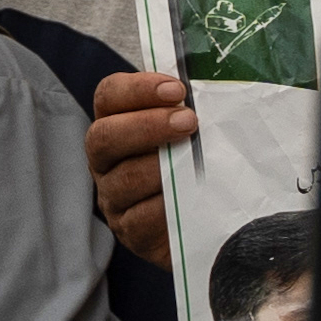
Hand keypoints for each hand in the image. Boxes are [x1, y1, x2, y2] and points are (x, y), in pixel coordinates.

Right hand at [83, 72, 193, 266]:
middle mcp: (106, 160)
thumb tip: (216, 88)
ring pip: (123, 179)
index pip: (109, 96)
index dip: (137, 89)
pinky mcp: (130, 232)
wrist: (212, 220)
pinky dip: (165, 206)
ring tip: (195, 161)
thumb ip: (195, 109)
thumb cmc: (201, 164)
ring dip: (160, 167)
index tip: (177, 90)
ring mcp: (114, 197)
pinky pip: (140, 218)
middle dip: (146, 126)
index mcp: (117, 124)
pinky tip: (190, 197)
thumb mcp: (197, 131)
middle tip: (189, 122)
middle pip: (103, 136)